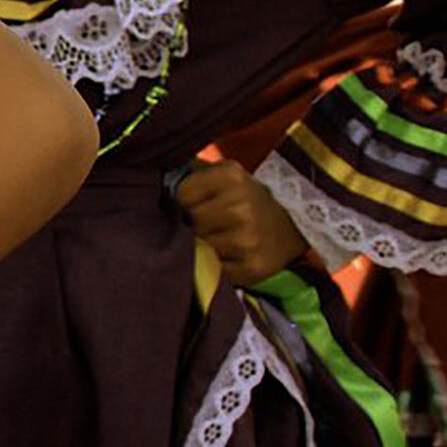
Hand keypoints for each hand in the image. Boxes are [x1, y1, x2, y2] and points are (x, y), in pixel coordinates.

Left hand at [174, 158, 311, 287]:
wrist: (292, 223)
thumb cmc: (245, 197)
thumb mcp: (223, 174)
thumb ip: (191, 176)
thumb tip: (154, 186)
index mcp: (231, 177)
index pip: (182, 195)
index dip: (182, 202)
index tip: (191, 205)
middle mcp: (241, 207)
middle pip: (191, 223)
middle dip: (191, 226)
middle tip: (203, 225)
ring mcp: (248, 240)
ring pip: (200, 249)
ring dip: (201, 247)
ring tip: (215, 239)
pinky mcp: (252, 268)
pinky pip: (214, 271)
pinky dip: (213, 267)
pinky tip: (224, 256)